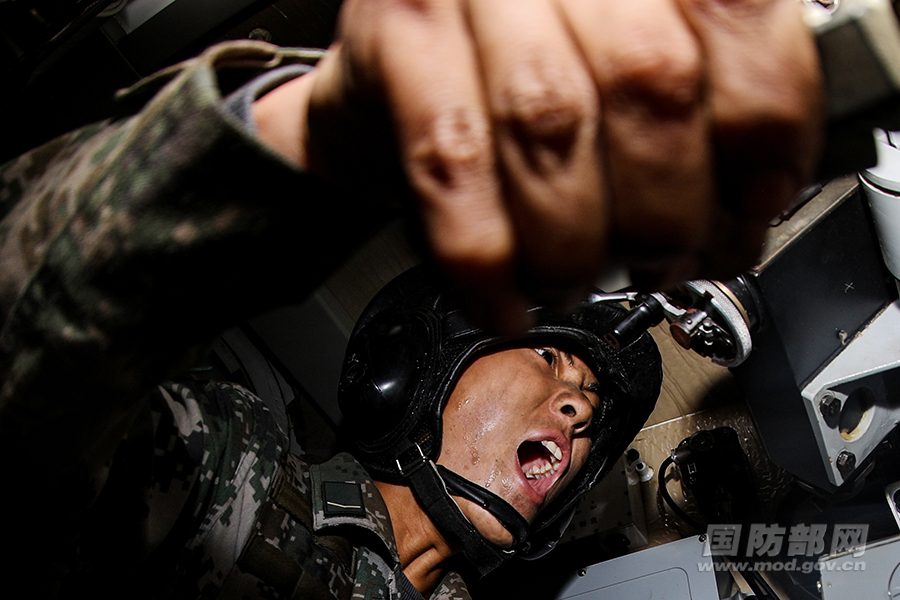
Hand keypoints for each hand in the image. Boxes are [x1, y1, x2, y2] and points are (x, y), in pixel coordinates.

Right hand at [257, 0, 822, 332]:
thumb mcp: (628, 69)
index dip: (763, 123)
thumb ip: (703, 116)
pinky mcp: (397, 40)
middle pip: (648, 80)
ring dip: (577, 242)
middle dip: (667, 209)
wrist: (390, 68)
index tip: (756, 196)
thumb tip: (746, 207)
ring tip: (578, 278)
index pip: (735, 12)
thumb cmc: (520, 71)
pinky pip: (452, 167)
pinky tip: (506, 301)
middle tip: (663, 258)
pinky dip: (486, 257)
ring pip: (551, 126)